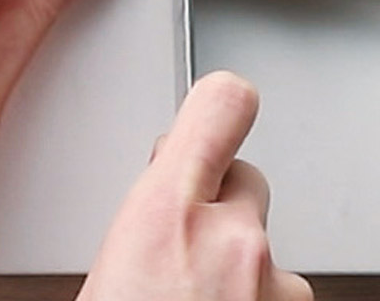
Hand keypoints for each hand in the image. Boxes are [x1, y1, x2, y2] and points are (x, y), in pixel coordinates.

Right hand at [77, 71, 313, 300]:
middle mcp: (233, 243)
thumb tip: (146, 205)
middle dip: (217, 200)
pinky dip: (255, 297)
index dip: (219, 99)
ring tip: (194, 295)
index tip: (217, 98)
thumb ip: (139, 216)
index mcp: (166, 217)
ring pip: (261, 240)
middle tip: (180, 245)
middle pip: (243, 178)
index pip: (220, 106)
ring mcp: (274, 286)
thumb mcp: (100, 271)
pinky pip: (278, 287)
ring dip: (237, 260)